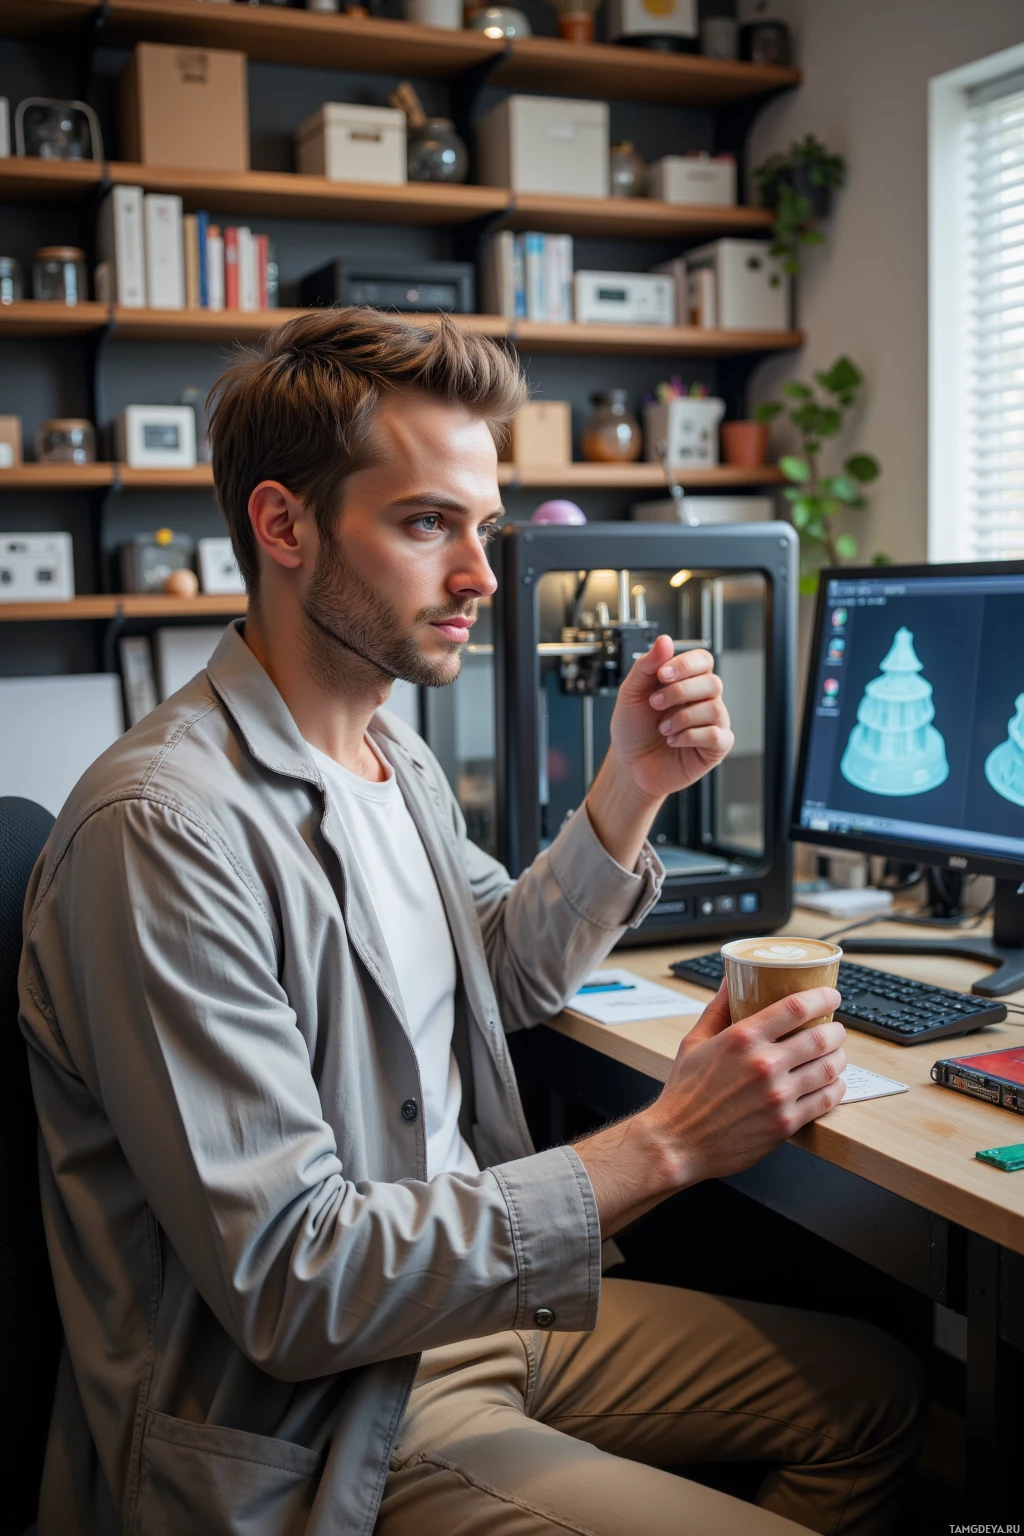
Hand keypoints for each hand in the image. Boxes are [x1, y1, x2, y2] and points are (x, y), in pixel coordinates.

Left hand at [608, 634, 733, 803]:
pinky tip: (674, 741)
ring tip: (662, 728)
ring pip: (714, 708)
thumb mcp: (631, 693)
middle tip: (655, 704)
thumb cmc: (633, 729)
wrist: (629, 765)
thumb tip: (665, 640)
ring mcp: (712, 724)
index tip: (661, 675)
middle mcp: (703, 700)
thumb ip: (646, 665)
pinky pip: (716, 735)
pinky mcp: (715, 748)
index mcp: (687, 682)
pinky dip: (690, 737)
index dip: (685, 664)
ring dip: (682, 717)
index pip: (703, 660)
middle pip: (712, 682)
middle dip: (679, 692)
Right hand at [643, 981, 846, 1187]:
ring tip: (836, 1054)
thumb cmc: (684, 1093)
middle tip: (836, 1029)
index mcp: (742, 1039)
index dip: (821, 997)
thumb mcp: (695, 1042)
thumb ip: (717, 1008)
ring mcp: (777, 1096)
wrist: (678, 1142)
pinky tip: (833, 1083)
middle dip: (836, 1030)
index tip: (831, 995)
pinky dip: (836, 1088)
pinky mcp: (785, 1123)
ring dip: (840, 1057)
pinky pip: (825, 1100)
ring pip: (829, 1068)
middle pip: (820, 1037)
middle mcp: (763, 1064)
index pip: (795, 1007)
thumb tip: (730, 980)